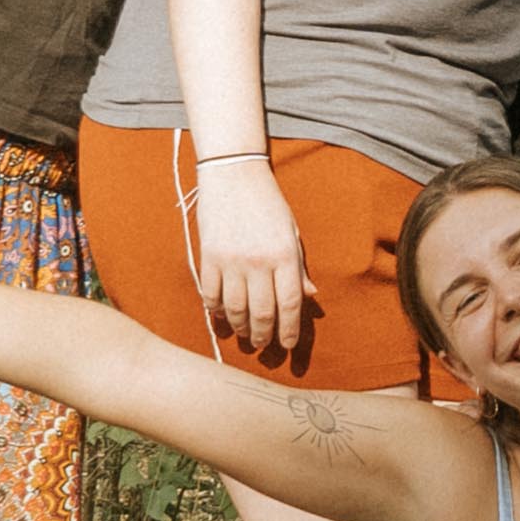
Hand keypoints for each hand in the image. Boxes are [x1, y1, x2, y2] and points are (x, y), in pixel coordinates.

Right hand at [190, 156, 318, 361]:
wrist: (234, 175)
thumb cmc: (268, 205)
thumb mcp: (291, 233)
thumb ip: (298, 267)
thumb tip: (311, 297)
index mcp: (285, 255)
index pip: (290, 304)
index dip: (289, 331)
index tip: (287, 345)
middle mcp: (259, 262)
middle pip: (262, 313)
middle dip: (264, 336)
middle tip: (264, 345)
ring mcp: (232, 261)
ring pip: (235, 310)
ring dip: (241, 328)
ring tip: (245, 335)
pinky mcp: (209, 257)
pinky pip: (211, 295)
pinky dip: (216, 311)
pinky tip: (221, 317)